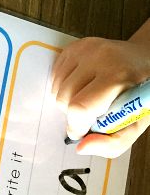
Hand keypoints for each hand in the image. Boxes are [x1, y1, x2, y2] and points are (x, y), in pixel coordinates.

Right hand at [51, 36, 149, 157]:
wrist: (143, 60)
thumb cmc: (139, 92)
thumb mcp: (137, 122)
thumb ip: (113, 142)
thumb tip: (81, 147)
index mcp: (118, 75)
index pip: (80, 107)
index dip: (77, 125)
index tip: (84, 130)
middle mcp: (99, 57)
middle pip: (64, 100)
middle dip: (73, 113)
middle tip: (93, 110)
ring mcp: (84, 49)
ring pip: (56, 91)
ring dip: (67, 101)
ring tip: (88, 96)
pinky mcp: (73, 47)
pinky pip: (54, 78)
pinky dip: (63, 88)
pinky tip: (82, 85)